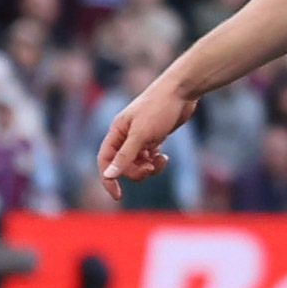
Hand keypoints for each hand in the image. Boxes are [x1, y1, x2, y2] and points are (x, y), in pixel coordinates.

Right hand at [93, 78, 194, 199]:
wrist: (181, 92)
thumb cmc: (159, 109)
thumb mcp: (142, 135)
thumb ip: (125, 156)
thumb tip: (109, 175)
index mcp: (116, 132)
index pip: (104, 161)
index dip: (108, 179)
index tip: (118, 196)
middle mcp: (125, 135)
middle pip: (123, 165)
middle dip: (137, 171)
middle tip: (152, 167)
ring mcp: (140, 137)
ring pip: (138, 163)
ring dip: (149, 167)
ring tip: (162, 160)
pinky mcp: (154, 137)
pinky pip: (149, 158)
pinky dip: (156, 161)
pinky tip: (164, 156)